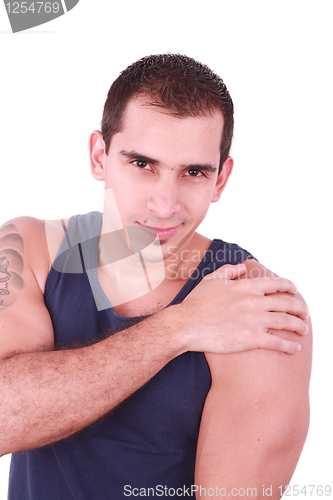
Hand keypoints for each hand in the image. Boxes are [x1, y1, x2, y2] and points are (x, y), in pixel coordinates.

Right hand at [180, 263, 308, 354]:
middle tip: (304, 313)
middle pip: (287, 302)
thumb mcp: (211, 280)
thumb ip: (229, 271)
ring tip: (303, 330)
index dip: (290, 287)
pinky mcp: (251, 339)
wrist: (186, 325)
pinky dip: (289, 345)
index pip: (276, 283)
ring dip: (299, 326)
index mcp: (246, 287)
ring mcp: (254, 321)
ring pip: (286, 322)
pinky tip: (294, 348)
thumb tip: (242, 267)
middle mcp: (254, 302)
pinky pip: (277, 342)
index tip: (295, 291)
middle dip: (300, 307)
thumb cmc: (196, 303)